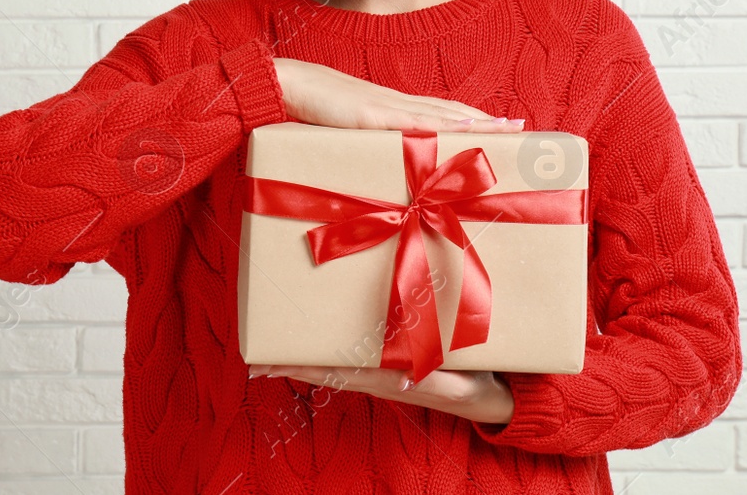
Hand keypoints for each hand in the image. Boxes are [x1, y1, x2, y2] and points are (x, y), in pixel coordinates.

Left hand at [248, 362, 514, 424]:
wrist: (493, 397)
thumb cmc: (474, 384)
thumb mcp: (456, 380)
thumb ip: (432, 378)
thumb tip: (405, 379)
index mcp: (387, 378)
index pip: (334, 372)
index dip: (300, 366)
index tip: (267, 366)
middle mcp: (379, 376)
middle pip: (326, 370)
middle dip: (290, 365)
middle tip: (254, 363)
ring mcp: (384, 374)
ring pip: (336, 367)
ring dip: (306, 362)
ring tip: (275, 357)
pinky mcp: (394, 367)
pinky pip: (354, 362)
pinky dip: (332, 356)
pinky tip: (321, 349)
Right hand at [273, 58, 524, 133]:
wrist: (286, 84)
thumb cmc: (309, 108)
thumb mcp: (343, 129)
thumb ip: (364, 140)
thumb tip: (379, 160)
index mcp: (390, 107)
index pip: (440, 112)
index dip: (471, 117)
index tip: (499, 124)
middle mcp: (396, 103)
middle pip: (451, 111)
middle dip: (486, 120)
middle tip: (519, 126)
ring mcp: (387, 107)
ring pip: (442, 114)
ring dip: (476, 122)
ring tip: (505, 128)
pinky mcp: (373, 114)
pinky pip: (415, 122)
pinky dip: (442, 126)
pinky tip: (462, 130)